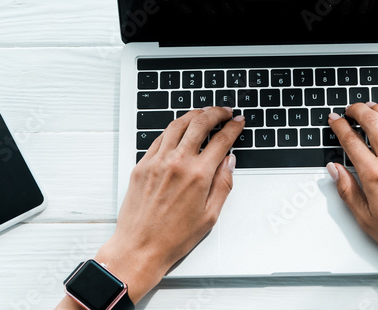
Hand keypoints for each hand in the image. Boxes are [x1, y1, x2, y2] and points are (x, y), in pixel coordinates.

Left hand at [56, 107, 242, 308]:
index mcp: (198, 175)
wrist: (140, 247)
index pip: (221, 140)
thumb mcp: (210, 215)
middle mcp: (176, 163)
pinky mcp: (141, 166)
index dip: (232, 127)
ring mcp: (156, 162)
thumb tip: (229, 162)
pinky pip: (158, 138)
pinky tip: (179, 130)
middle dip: (215, 112)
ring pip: (177, 125)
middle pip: (199, 123)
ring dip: (193, 114)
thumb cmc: (173, 238)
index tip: (238, 122)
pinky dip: (172, 129)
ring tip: (203, 112)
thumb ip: (223, 184)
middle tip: (224, 111)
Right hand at [327, 102, 377, 309]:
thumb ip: (347, 190)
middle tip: (350, 109)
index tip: (334, 120)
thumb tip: (334, 170)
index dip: (339, 125)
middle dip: (358, 110)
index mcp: (373, 176)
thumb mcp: (365, 218)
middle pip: (372, 122)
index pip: (351, 140)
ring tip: (371, 107)